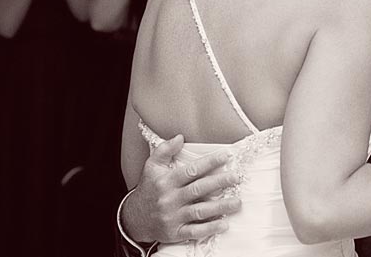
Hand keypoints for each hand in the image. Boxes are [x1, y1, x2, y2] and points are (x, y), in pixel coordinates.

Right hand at [121, 135, 241, 243]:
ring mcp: (173, 217)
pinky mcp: (175, 232)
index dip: (210, 162)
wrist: (134, 218)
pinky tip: (224, 224)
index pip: (192, 170)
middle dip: (219, 182)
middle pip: (198, 189)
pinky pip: (194, 231)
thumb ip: (165, 150)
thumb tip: (180, 137)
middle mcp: (170, 199)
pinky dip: (210, 229)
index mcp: (167, 181)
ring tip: (237, 202)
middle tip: (237, 177)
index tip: (226, 156)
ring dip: (220, 207)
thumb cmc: (148, 189)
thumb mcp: (151, 166)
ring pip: (199, 211)